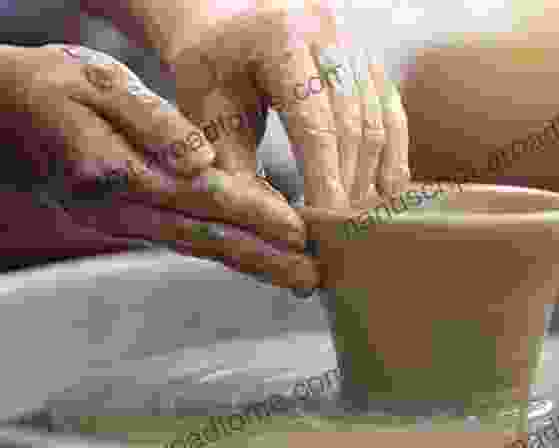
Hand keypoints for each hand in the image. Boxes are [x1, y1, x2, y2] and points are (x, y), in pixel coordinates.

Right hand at [0, 44, 317, 289]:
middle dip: (264, 259)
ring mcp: (123, 223)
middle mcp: (123, 209)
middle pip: (206, 237)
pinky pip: (185, 240)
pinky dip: (226, 251)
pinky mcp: (128, 223)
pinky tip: (258, 258)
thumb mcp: (96, 84)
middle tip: (313, 278)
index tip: (298, 231)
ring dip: (251, 264)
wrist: (5, 117)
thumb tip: (200, 158)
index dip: (253, 213)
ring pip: (198, 246)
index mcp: (119, 170)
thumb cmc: (54, 89)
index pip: (202, 195)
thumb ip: (150, 121)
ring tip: (298, 278)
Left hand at [164, 0, 410, 208]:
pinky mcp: (367, 58)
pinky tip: (388, 188)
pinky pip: (391, 109)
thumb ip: (236, 167)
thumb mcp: (209, 113)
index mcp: (279, 38)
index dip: (324, 177)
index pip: (313, 122)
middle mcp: (327, 30)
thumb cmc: (211, 69)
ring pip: (378, 117)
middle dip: (349, 181)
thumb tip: (277, 225)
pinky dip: (393, 151)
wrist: (226, 23)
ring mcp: (353, 41)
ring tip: (360, 216)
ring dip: (372, 172)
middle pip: (352, 122)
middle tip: (343, 228)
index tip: (325, 220)